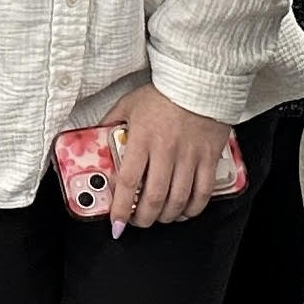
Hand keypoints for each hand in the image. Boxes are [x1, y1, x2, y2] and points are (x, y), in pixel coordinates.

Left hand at [106, 85, 230, 232]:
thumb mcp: (129, 104)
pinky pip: (203, 191)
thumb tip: (94, 137)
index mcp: (142, 139)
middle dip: (143, 219)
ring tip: (159, 217)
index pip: (128, 182)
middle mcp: (166, 150)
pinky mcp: (209, 157)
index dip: (121, 209)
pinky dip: (193, 208)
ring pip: (178, 199)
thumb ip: (111, 122)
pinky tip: (184, 211)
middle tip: (138, 222)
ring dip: (166, 216)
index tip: (116, 224)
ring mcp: (190, 155)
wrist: (199, 80)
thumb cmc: (162, 92)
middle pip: (154, 198)